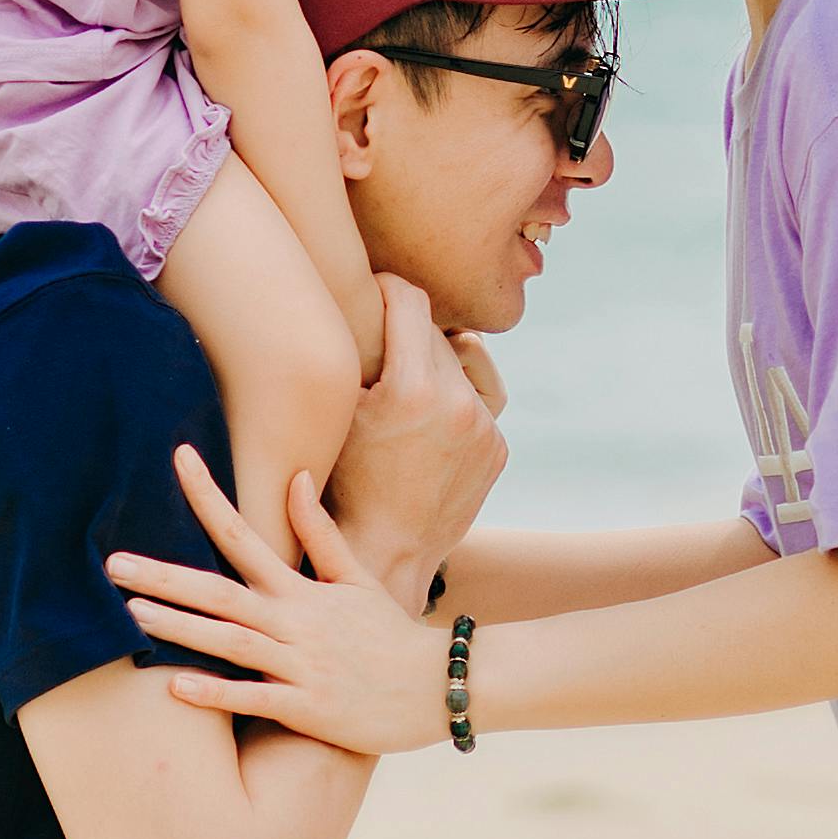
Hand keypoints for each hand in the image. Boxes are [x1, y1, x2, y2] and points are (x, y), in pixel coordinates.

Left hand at [109, 458, 455, 756]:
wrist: (439, 686)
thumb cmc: (390, 634)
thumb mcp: (357, 578)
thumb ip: (319, 532)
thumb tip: (294, 477)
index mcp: (302, 589)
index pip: (245, 534)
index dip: (209, 497)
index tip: (178, 459)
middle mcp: (295, 622)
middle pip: (220, 592)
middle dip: (165, 576)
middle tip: (111, 563)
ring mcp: (301, 665)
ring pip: (230, 642)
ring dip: (179, 627)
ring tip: (131, 613)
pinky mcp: (309, 707)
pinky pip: (255, 699)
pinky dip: (216, 692)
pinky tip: (174, 686)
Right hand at [319, 273, 505, 598]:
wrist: (383, 552)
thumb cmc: (342, 481)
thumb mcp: (339, 412)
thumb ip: (360, 353)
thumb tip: (369, 299)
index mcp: (414, 387)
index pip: (409, 299)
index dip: (386, 286)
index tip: (374, 290)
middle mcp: (459, 403)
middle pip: (435, 332)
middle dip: (408, 332)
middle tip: (381, 343)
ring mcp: (485, 429)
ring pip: (463, 364)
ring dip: (437, 364)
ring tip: (408, 383)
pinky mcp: (498, 450)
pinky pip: (479, 403)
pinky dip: (455, 403)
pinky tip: (427, 421)